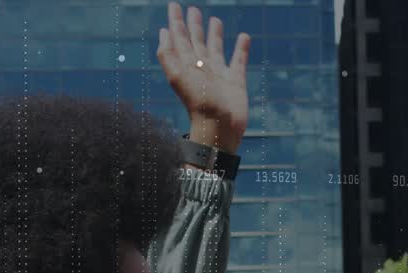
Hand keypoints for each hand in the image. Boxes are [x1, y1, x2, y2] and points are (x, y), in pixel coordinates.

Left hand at [157, 2, 249, 153]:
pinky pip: (239, 61)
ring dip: (214, 35)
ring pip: (216, 49)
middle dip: (194, 25)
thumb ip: (168, 54)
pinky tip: (243, 36)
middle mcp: (202, 68)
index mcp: (187, 65)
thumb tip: (164, 31)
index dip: (176, 22)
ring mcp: (219, 74)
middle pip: (196, 41)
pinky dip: (241, 49)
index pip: (179, 38)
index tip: (174, 5)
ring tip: (215, 20)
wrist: (219, 127)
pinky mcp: (236, 81)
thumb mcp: (178, 76)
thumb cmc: (198, 102)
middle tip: (193, 9)